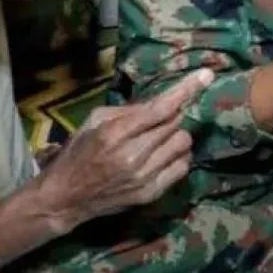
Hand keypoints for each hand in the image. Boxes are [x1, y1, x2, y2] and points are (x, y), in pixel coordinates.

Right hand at [37, 69, 213, 228]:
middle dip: (172, 117)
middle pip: (176, 125)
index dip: (185, 90)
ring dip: (176, 137)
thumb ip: (129, 111)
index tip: (206, 75)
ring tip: (159, 140)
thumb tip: (163, 100)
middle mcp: (133, 156)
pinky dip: (177, 157)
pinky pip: (183, 167)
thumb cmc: (79, 153)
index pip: (160, 109)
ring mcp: (144, 177)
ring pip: (183, 144)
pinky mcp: (151, 193)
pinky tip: (161, 157)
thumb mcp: (95, 122)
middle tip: (159, 121)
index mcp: (115, 134)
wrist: (65, 197)